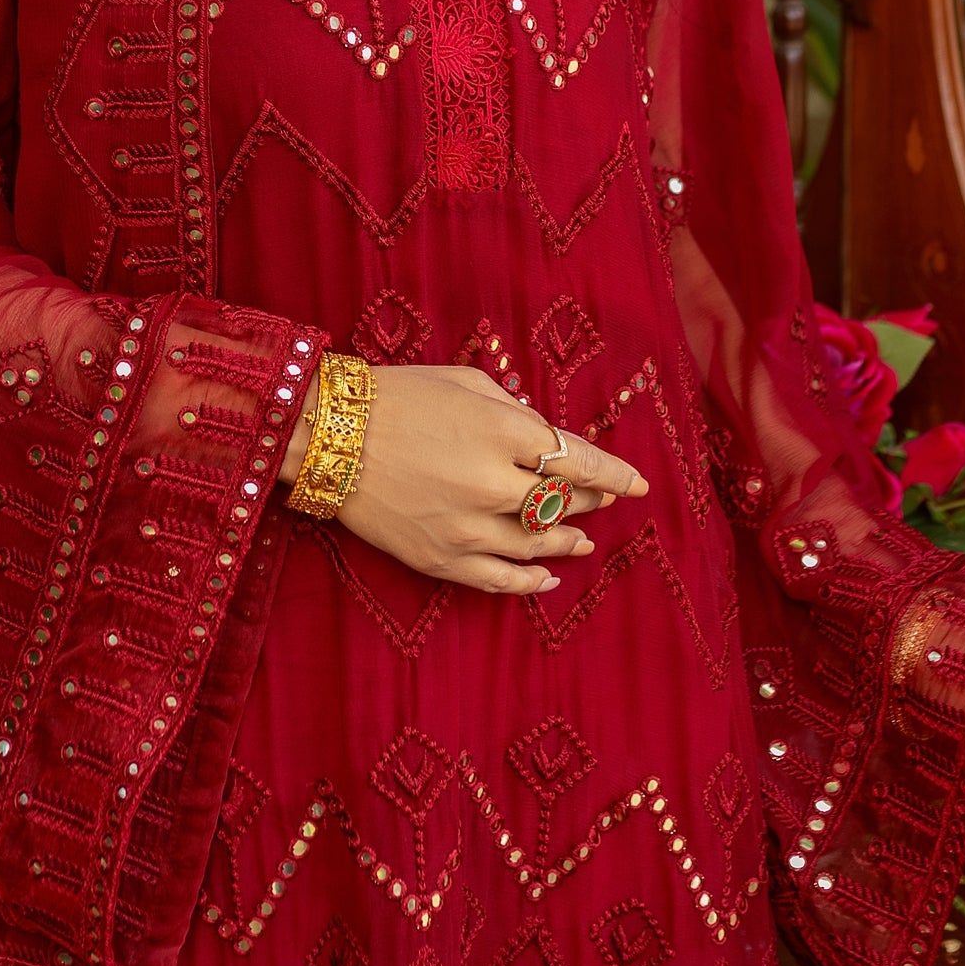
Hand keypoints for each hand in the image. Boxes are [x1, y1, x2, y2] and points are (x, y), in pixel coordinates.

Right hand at [280, 362, 645, 594]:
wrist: (327, 435)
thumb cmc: (398, 397)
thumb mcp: (467, 383)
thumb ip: (518, 414)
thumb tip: (552, 442)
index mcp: (505, 432)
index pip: (579, 462)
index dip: (614, 475)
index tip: (637, 484)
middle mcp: (494, 483)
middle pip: (562, 502)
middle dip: (590, 501)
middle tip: (603, 500)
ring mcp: (468, 527)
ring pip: (538, 544)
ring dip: (568, 541)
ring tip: (584, 541)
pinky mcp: (442, 558)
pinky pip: (499, 580)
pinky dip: (530, 582)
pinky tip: (548, 579)